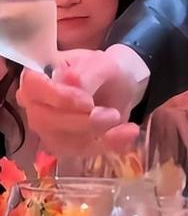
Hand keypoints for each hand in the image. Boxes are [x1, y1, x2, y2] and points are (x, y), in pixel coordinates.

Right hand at [16, 47, 144, 154]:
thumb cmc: (105, 70)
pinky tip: (127, 132)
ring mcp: (47, 128)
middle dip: (82, 121)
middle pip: (45, 120)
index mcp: (38, 76)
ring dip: (96, 133)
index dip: (59, 98)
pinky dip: (107, 143)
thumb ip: (86, 73)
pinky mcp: (64, 145)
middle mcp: (36, 105)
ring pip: (61, 141)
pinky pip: (80, 151)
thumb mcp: (102, 63)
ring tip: (120, 118)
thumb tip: (70, 81)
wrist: (120, 85)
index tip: (89, 102)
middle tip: (113, 114)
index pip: (32, 88)